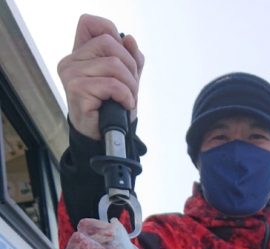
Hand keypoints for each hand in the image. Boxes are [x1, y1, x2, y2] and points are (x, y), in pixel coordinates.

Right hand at [57, 14, 144, 139]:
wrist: (104, 138)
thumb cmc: (111, 108)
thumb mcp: (126, 79)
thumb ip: (130, 58)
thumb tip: (129, 39)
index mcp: (79, 54)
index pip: (91, 23)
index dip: (113, 35)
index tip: (123, 59)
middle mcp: (71, 62)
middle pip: (109, 43)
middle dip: (129, 66)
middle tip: (132, 87)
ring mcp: (71, 75)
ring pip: (114, 65)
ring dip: (130, 85)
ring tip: (128, 99)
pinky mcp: (77, 90)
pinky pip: (112, 84)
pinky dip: (125, 96)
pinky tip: (124, 105)